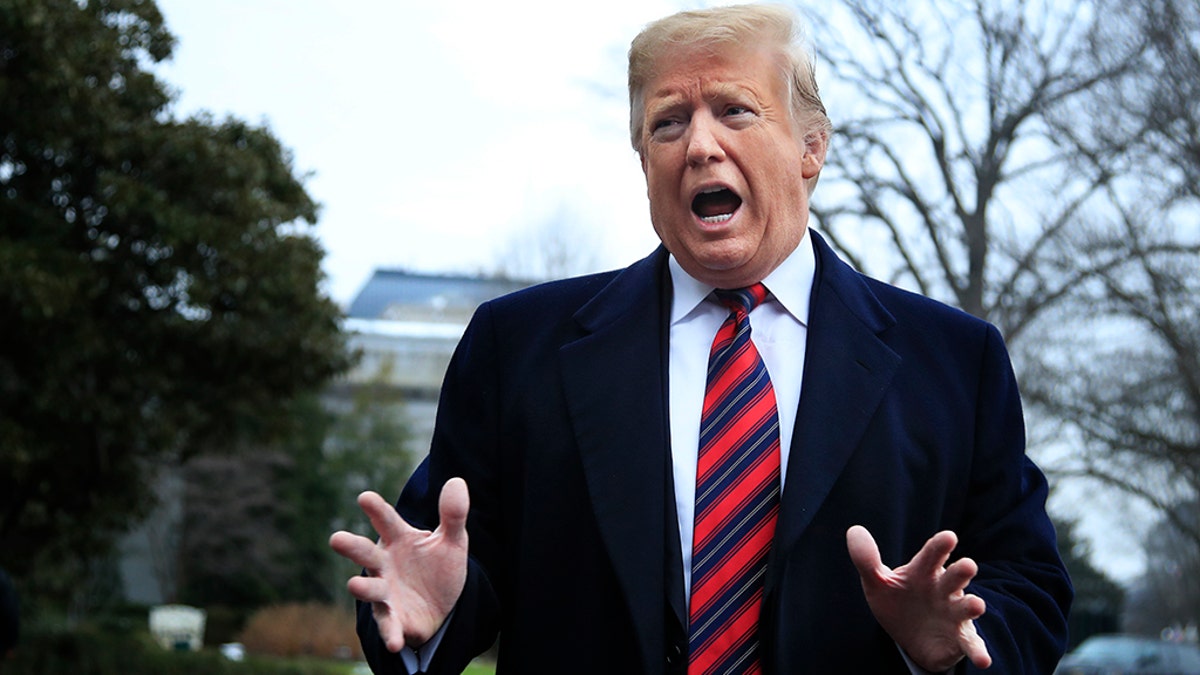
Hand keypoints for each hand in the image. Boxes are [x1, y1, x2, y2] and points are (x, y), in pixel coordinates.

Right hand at [329, 478, 469, 652]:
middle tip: (336, 539)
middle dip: (352, 547)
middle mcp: (385, 565)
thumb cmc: (439, 567)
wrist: (443, 607)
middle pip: (366, 553)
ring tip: (355, 585)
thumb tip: (457, 482)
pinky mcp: (393, 618)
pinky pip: (390, 626)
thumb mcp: (452, 542)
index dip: (376, 510)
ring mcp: (385, 592)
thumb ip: (453, 515)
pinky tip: (395, 642)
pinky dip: (391, 634)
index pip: (386, 521)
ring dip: (363, 589)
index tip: (365, 498)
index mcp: (398, 540)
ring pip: (370, 590)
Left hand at [846, 525, 990, 671]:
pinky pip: (971, 644)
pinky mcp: (960, 638)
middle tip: (967, 565)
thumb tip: (854, 530)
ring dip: (972, 605)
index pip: (932, 555)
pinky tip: (983, 660)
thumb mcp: (878, 582)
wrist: (909, 636)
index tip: (948, 536)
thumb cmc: (898, 600)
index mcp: (924, 572)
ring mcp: (955, 613)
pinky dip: (978, 651)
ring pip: (966, 607)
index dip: (940, 546)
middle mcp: (944, 589)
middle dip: (961, 571)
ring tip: (976, 605)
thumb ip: (866, 560)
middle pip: (954, 577)